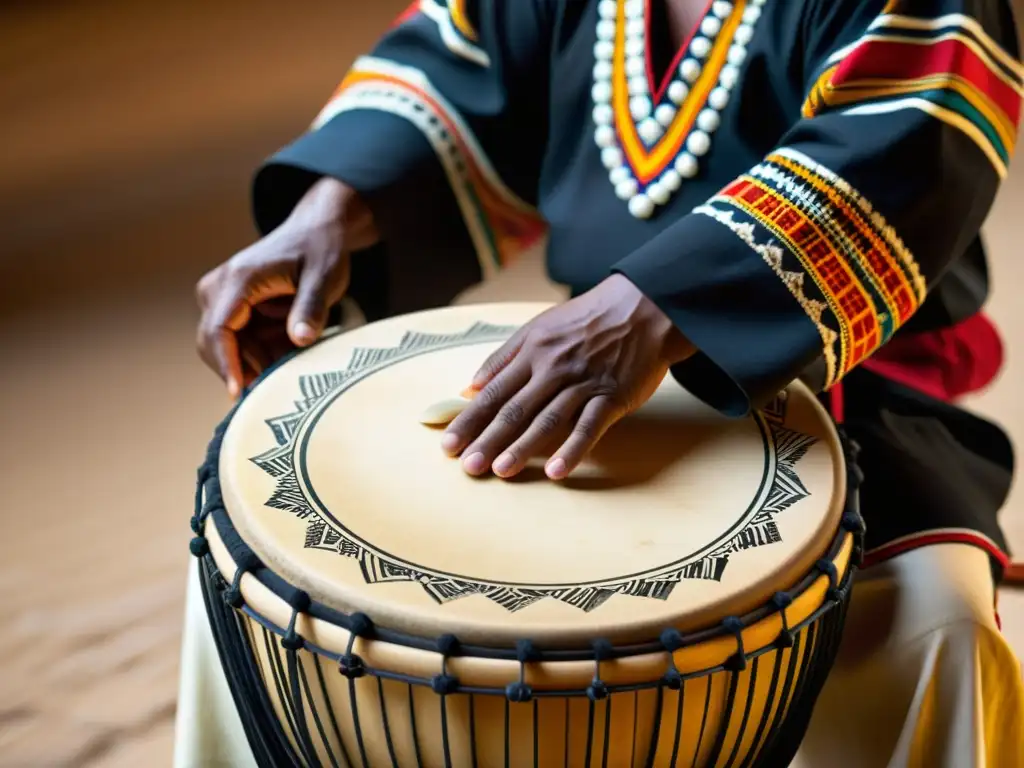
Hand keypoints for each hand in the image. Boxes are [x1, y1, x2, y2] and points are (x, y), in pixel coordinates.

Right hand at [196, 177, 377, 396]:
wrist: (317, 230)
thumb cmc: (320, 249)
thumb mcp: (324, 277)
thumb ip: (312, 307)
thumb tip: (300, 339)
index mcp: (238, 279)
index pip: (218, 330)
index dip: (226, 364)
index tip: (239, 392)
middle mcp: (220, 288)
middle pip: (215, 344)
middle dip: (244, 367)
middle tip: (280, 383)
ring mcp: (223, 299)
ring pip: (228, 348)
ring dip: (257, 361)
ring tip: (293, 360)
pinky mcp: (233, 308)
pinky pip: (240, 342)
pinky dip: (262, 354)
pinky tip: (289, 352)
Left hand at [442, 274, 694, 479]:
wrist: (644, 306)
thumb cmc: (588, 319)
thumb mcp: (539, 326)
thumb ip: (504, 357)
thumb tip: (470, 386)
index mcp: (532, 352)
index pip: (493, 392)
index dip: (470, 420)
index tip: (449, 444)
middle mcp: (553, 369)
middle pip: (514, 410)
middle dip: (488, 439)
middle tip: (467, 466)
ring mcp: (582, 384)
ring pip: (547, 420)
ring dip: (522, 447)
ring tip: (501, 471)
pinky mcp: (611, 397)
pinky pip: (589, 427)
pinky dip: (573, 449)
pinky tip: (556, 471)